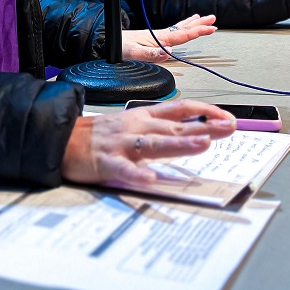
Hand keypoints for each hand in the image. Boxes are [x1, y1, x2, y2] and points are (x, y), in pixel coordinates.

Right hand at [60, 100, 235, 186]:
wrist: (61, 137)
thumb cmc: (101, 135)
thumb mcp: (134, 124)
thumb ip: (161, 127)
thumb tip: (196, 131)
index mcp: (144, 117)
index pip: (181, 109)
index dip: (205, 112)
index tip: (228, 118)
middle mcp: (136, 127)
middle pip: (173, 127)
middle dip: (203, 127)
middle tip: (228, 128)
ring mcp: (121, 144)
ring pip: (153, 143)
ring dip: (179, 144)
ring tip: (202, 144)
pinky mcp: (105, 162)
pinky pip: (123, 170)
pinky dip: (137, 174)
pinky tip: (151, 179)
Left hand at [121, 14, 216, 61]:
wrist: (106, 42)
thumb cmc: (118, 48)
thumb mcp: (132, 53)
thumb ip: (149, 54)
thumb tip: (167, 53)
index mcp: (159, 39)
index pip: (183, 35)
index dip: (198, 31)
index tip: (211, 28)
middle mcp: (160, 36)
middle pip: (184, 28)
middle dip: (199, 24)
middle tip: (213, 19)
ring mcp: (157, 37)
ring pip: (179, 28)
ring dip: (192, 23)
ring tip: (202, 17)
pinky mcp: (152, 39)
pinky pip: (173, 32)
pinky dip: (181, 28)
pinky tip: (182, 29)